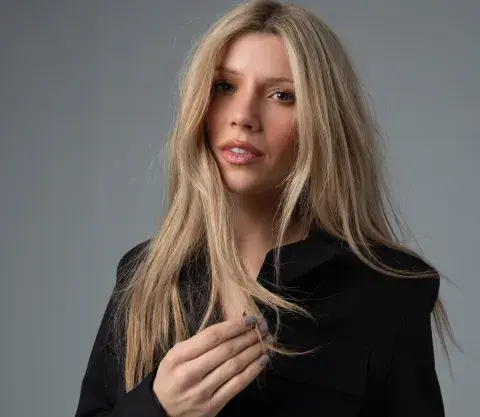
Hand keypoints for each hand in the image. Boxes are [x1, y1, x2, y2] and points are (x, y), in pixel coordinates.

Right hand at [152, 315, 270, 416]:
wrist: (161, 411)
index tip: (250, 319)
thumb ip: (199, 342)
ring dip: (253, 351)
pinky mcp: (212, 407)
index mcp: (178, 357)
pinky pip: (237, 385)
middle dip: (248, 336)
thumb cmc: (171, 376)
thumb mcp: (176, 355)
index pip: (212, 336)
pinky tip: (261, 360)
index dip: (234, 326)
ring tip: (265, 341)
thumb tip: (231, 326)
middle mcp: (189, 374)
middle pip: (226, 350)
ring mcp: (202, 392)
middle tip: (263, 327)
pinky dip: (252, 371)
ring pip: (234, 366)